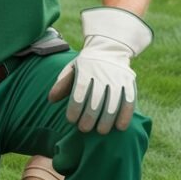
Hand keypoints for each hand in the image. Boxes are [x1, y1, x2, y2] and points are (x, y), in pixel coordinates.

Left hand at [48, 7, 151, 134]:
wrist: (109, 48)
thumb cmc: (86, 64)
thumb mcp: (72, 68)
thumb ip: (62, 84)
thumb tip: (51, 99)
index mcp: (86, 69)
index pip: (79, 90)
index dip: (75, 107)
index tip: (71, 120)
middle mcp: (102, 73)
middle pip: (96, 99)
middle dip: (89, 117)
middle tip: (84, 129)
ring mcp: (117, 78)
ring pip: (113, 102)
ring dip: (107, 119)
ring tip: (100, 131)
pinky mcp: (129, 82)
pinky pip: (129, 100)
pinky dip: (125, 114)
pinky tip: (120, 127)